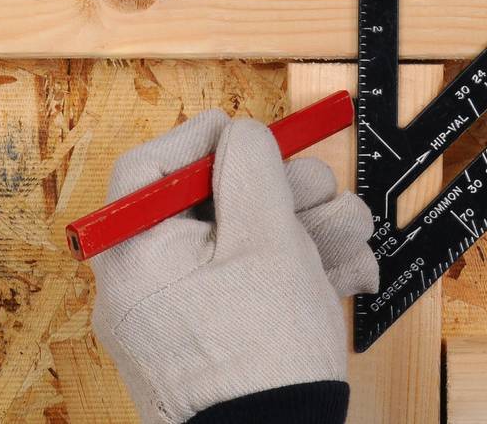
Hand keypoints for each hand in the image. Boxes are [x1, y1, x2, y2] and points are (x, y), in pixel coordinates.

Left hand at [89, 110, 376, 423]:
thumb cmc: (262, 356)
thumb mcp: (267, 239)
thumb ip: (251, 170)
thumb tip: (241, 135)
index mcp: (135, 256)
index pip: (150, 170)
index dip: (202, 139)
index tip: (247, 130)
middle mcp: (147, 286)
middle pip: (212, 203)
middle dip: (283, 191)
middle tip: (322, 192)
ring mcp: (180, 315)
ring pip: (244, 242)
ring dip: (308, 229)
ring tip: (351, 238)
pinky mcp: (213, 338)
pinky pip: (251, 284)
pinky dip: (299, 271)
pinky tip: (345, 271)